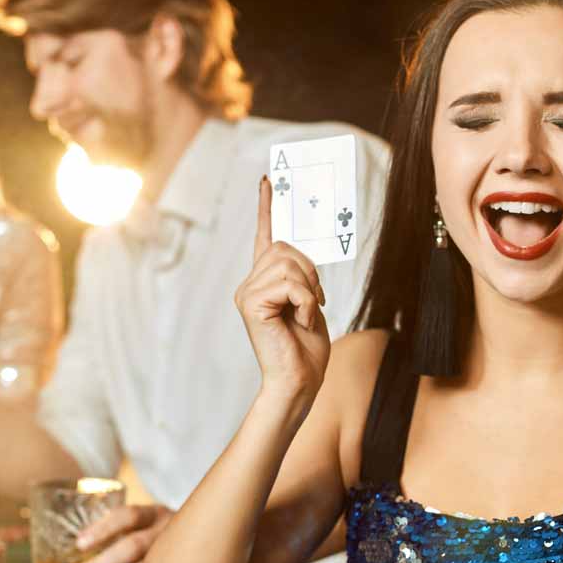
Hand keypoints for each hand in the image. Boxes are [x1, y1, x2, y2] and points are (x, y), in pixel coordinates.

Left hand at [67, 504, 173, 562]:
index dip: (102, 529)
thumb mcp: (146, 522)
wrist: (203, 543)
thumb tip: (76, 549)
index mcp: (155, 514)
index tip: (79, 545)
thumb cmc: (158, 534)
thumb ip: (120, 531)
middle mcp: (168, 532)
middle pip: (133, 547)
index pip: (128, 516)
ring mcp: (175, 557)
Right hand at [234, 176, 330, 409]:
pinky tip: (302, 320)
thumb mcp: (310, 304)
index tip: (269, 180)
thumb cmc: (306, 350)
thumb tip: (302, 257)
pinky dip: (306, 301)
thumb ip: (302, 278)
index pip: (264, 237)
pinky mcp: (250, 303)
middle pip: (286, 248)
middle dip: (310, 272)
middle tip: (316, 301)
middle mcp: (249, 284)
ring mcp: (246, 293)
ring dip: (310, 288)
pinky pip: (290, 283)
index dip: (267, 207)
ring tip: (307, 313)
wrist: (299, 382)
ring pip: (289, 263)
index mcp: (263, 283)